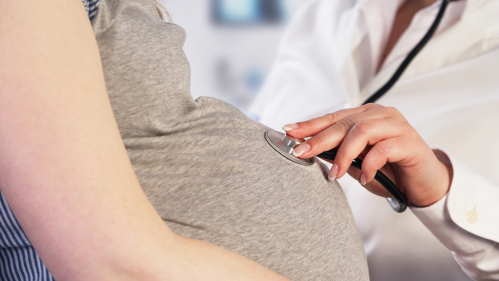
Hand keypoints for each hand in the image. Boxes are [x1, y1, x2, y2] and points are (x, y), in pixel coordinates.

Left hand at [283, 104, 452, 206]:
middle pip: (343, 123)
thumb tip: (309, 151)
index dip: (310, 124)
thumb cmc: (389, 171)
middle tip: (301, 153)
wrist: (424, 184)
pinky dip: (369, 165)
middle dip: (318, 139)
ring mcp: (396, 125)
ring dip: (343, 155)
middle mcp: (380, 114)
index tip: (289, 131)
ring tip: (335, 174)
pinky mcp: (409, 141)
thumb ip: (339, 154)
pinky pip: (382, 149)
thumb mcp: (357, 163)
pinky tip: (365, 178)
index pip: (333, 118)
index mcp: (366, 115)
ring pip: (361, 131)